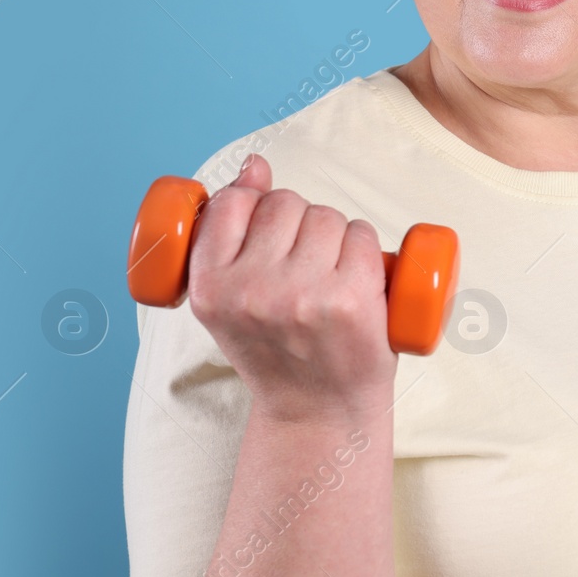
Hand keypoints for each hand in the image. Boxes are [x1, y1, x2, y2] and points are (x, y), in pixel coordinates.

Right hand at [187, 153, 397, 423]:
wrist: (318, 411)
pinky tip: (360, 282)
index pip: (232, 203)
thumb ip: (231, 232)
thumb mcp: (233, 297)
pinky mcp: (349, 299)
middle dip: (301, 224)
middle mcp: (251, 291)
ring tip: (330, 279)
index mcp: (209, 289)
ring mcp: (301, 295)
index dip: (256, 208)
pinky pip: (363, 236)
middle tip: (304, 270)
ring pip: (328, 216)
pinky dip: (368, 251)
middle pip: (287, 203)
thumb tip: (254, 164)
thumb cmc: (278, 347)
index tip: (268, 237)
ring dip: (337, 237)